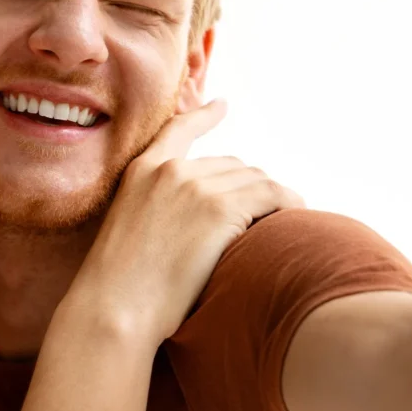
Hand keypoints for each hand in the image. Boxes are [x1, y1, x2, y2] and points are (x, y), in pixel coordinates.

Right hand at [64, 100, 303, 345]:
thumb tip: (195, 222)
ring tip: (285, 221)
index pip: (178, 129)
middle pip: (231, 165)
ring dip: (273, 200)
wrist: (114, 306)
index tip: (221, 105)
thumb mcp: (127, 230)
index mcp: (141, 171)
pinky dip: (289, 204)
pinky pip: (272, 196)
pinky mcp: (218, 209)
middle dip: (250, 189)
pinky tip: (297, 218)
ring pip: (255, 180)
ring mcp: (194, 186)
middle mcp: (169, 170)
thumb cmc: (118, 287)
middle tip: (265, 216)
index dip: (204, 115)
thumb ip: (155, 210)